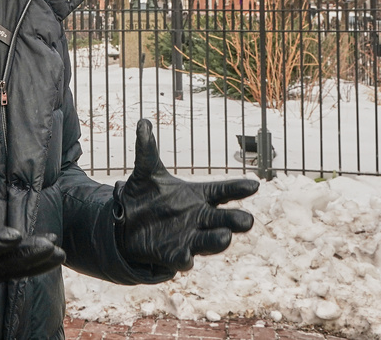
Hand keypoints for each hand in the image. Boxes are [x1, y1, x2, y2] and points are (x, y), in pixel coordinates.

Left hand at [115, 119, 258, 273]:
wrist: (126, 222)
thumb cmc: (147, 196)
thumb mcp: (147, 172)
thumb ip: (147, 150)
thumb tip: (143, 122)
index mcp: (199, 195)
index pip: (223, 190)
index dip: (237, 188)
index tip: (254, 186)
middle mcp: (200, 217)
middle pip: (225, 219)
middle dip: (236, 220)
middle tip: (246, 220)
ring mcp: (189, 237)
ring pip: (211, 241)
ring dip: (218, 240)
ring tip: (225, 237)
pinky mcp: (173, 253)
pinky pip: (183, 258)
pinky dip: (185, 259)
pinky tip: (186, 259)